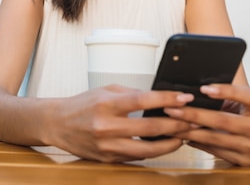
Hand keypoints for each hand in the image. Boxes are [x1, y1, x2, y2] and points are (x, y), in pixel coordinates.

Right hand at [45, 85, 194, 162]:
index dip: (167, 98)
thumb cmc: (82, 104)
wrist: (57, 124)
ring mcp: (107, 146)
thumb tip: (160, 98)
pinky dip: (153, 151)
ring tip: (184, 136)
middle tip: (193, 120)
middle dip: (176, 124)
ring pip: (148, 149)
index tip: (185, 97)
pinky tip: (164, 144)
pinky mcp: (108, 159)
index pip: (143, 100)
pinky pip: (138, 156)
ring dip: (170, 143)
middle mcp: (106, 126)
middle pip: (150, 128)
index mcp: (106, 104)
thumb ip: (132, 94)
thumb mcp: (105, 90)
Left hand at [164, 84, 249, 165]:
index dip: (226, 91)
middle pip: (223, 120)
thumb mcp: (245, 94)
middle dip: (193, 114)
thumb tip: (207, 61)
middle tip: (172, 108)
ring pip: (214, 138)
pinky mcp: (243, 160)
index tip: (203, 88)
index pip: (246, 96)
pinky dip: (196, 142)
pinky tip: (183, 135)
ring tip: (171, 123)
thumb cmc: (249, 111)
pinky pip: (214, 150)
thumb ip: (231, 78)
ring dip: (189, 131)